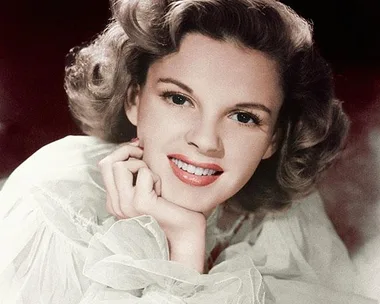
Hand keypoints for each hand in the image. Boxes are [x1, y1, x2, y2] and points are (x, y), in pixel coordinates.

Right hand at [98, 139, 206, 271]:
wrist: (186, 234)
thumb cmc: (172, 208)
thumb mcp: (148, 187)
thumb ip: (136, 171)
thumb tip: (135, 143)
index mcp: (115, 201)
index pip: (105, 165)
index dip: (124, 154)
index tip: (141, 155)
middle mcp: (116, 205)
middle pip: (107, 163)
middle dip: (127, 152)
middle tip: (145, 157)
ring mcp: (125, 206)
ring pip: (119, 165)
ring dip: (141, 166)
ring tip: (154, 181)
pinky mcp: (140, 204)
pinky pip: (143, 172)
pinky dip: (155, 176)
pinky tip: (162, 191)